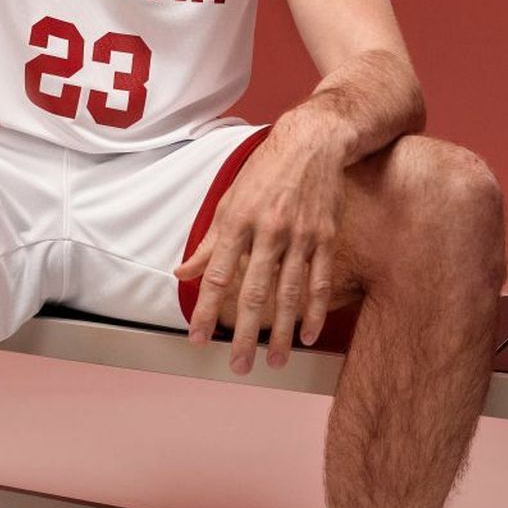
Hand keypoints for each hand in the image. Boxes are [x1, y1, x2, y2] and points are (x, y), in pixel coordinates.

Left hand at [172, 118, 345, 374]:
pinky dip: (315, 310)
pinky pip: (321, 280)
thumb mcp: (229, 200)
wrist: (313, 141)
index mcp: (238, 221)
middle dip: (244, 333)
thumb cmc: (266, 170)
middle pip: (254, 292)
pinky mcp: (326, 237)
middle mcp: (269, 231)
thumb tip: (182, 271)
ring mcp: (301, 236)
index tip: (196, 338)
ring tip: (274, 361)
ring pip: (290, 293)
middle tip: (238, 366)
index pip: (218, 276)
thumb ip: (209, 242)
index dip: (205, 310)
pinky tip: (307, 334)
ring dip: (282, 332)